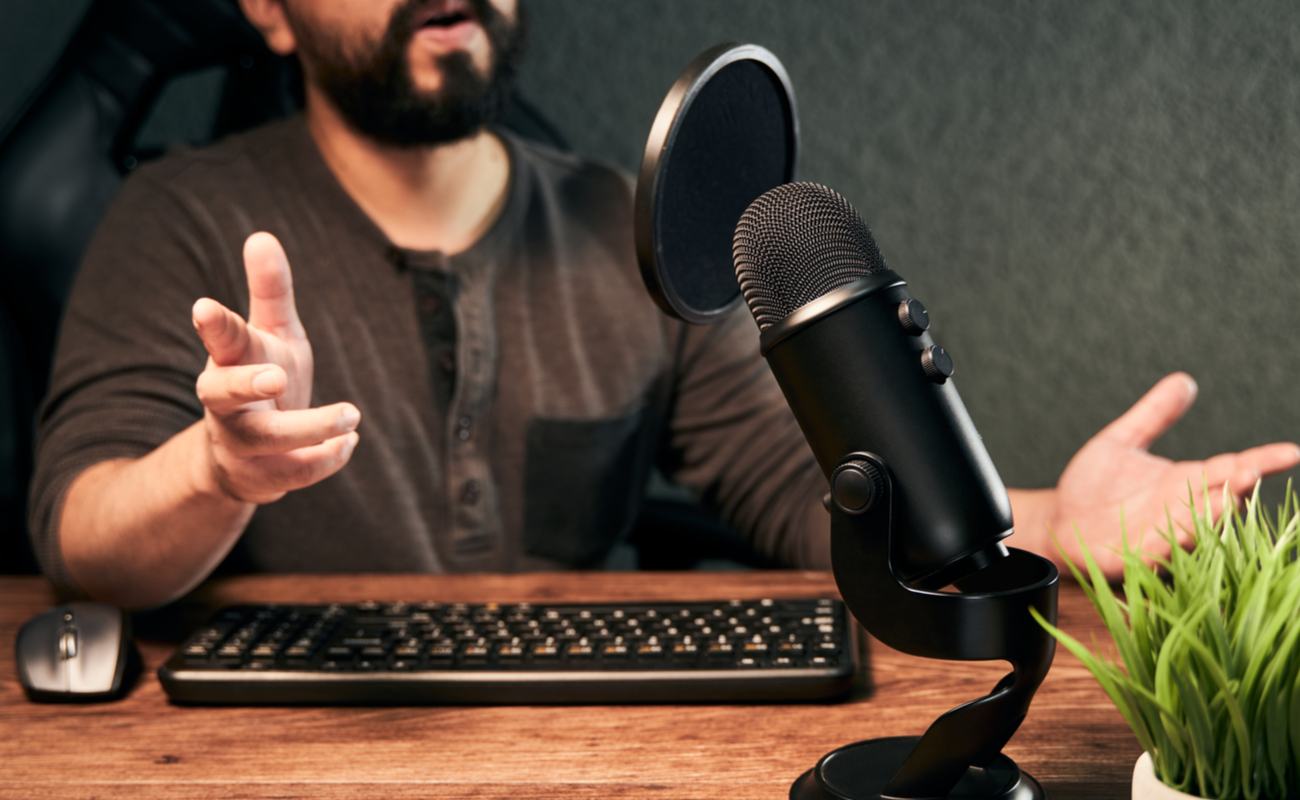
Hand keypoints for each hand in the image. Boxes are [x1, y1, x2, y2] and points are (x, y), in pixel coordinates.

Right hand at [191, 232, 359, 503]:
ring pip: (268, 439)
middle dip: (246, 385)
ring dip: (310, 428)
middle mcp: (227, 403)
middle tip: (276, 376)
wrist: (246, 455)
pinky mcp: (266, 475)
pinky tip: (351, 442)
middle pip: (222, 394)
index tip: (203, 306)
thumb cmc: (262, 377)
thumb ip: (270, 291)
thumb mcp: (271, 333)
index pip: (219, 339)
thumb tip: (262, 236)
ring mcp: (243, 442)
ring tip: (351, 416)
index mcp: (230, 360)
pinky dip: (327, 458)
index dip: (213, 324)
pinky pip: (297, 471)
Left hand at [1039, 372, 1299, 577]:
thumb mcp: (1120, 441)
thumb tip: (1184, 380)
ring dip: (1213, 516)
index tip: (1291, 451)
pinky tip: (1184, 530)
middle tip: (1253, 471)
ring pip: (1198, 527)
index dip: (1261, 460)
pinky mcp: (1137, 556)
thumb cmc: (1093, 484)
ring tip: (1229, 498)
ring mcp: (1163, 533)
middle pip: (1222, 498)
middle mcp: (1182, 509)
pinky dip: (1175, 542)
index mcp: (1185, 481)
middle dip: (1239, 486)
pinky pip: (1162, 552)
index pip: (1231, 468)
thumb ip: (1153, 414)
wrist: (1058, 519)